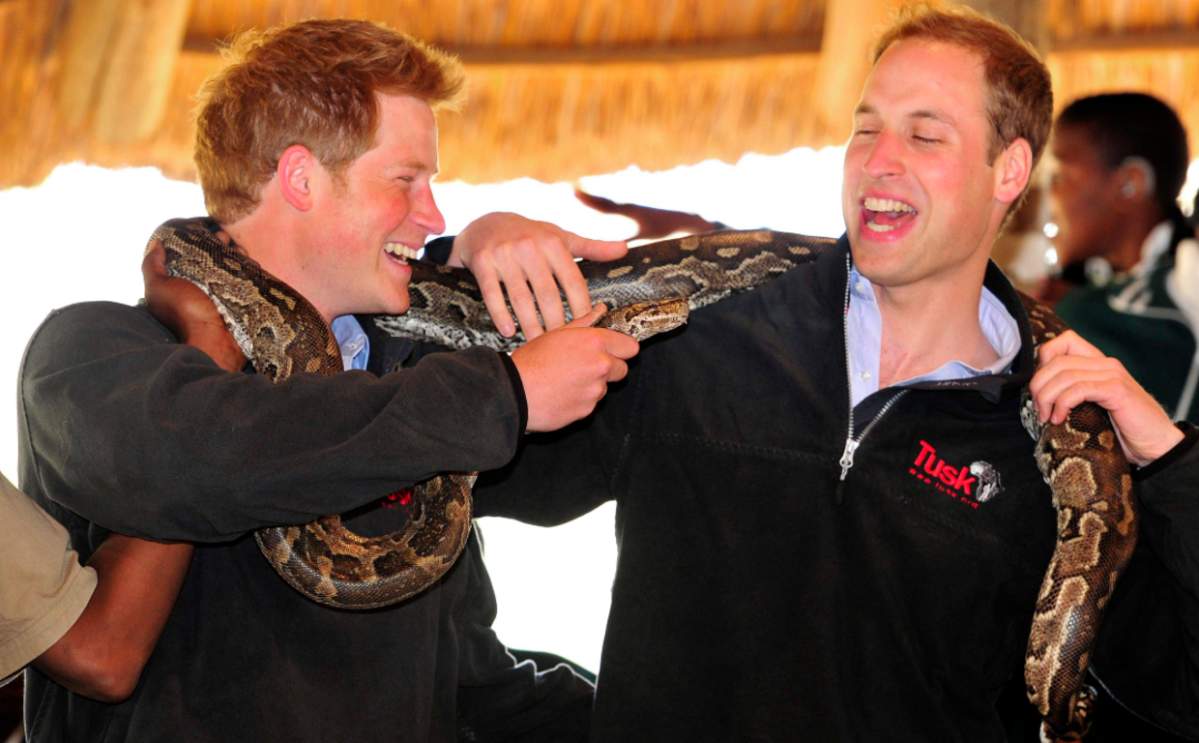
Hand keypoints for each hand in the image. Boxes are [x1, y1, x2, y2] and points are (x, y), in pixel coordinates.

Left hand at [142, 241, 246, 372]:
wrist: (215, 341)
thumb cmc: (185, 313)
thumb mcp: (160, 289)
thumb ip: (152, 266)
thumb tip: (155, 243)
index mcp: (180, 285)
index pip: (188, 255)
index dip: (196, 239)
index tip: (205, 228)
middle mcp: (201, 289)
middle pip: (211, 258)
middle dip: (219, 244)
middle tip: (226, 237)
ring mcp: (222, 296)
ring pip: (230, 267)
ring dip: (236, 254)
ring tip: (240, 247)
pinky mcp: (240, 302)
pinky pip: (245, 280)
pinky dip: (248, 269)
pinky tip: (251, 261)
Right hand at [451, 212, 627, 338]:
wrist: (485, 223)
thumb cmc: (530, 235)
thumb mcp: (560, 237)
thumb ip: (591, 248)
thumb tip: (625, 249)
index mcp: (553, 242)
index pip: (573, 280)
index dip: (582, 307)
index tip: (588, 331)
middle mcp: (529, 246)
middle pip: (548, 293)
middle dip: (556, 323)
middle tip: (563, 348)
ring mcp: (504, 254)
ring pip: (521, 297)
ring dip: (530, 324)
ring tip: (538, 345)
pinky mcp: (482, 262)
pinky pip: (492, 293)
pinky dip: (500, 314)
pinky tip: (508, 332)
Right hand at [510, 304, 639, 431]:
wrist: (514, 392)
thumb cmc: (530, 361)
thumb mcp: (555, 333)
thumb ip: (584, 323)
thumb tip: (600, 310)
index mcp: (594, 342)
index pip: (630, 346)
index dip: (622, 349)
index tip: (614, 350)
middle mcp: (600, 366)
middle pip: (622, 369)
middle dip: (609, 368)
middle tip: (586, 366)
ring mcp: (595, 390)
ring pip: (604, 387)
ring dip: (592, 385)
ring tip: (566, 380)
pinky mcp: (587, 410)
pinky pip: (590, 404)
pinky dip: (580, 400)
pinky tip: (562, 394)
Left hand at [1030, 330, 1183, 465]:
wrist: (1156, 445)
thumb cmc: (1121, 429)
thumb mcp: (1091, 406)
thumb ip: (1073, 392)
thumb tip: (1038, 394)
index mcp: (1099, 363)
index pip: (1063, 342)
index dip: (1043, 360)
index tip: (1039, 388)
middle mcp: (1106, 364)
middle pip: (1056, 361)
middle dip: (1038, 385)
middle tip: (1038, 409)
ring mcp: (1112, 375)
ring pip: (1064, 375)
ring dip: (1047, 398)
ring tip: (1046, 417)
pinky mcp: (1116, 391)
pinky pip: (1079, 389)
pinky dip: (1062, 403)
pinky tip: (1059, 418)